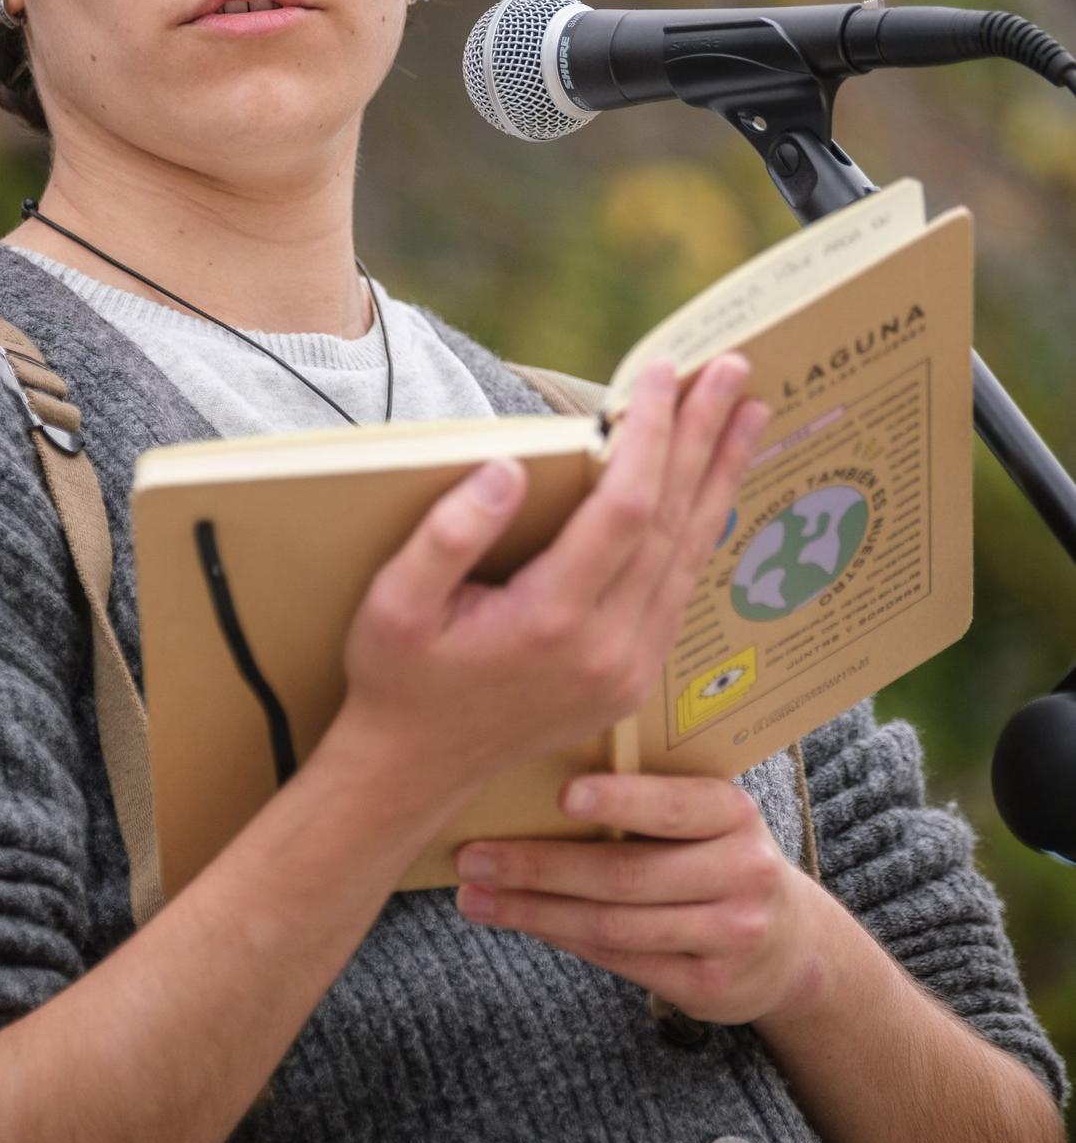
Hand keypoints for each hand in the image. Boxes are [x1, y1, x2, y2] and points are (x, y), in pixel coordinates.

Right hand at [339, 353, 771, 800]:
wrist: (414, 771)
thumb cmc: (397, 677)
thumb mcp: (393, 602)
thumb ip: (448, 534)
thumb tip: (507, 469)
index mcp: (552, 620)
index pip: (624, 507)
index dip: (650, 435)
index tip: (662, 373)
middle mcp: (607, 647)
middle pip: (673, 522)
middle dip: (703, 438)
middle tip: (733, 370)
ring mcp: (629, 669)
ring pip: (689, 554)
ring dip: (719, 478)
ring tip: (748, 414)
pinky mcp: (633, 679)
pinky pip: (679, 588)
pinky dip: (701, 527)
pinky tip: (714, 488)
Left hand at [453, 771, 826, 1026]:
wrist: (789, 942)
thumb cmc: (716, 856)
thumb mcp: (706, 818)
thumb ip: (648, 803)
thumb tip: (533, 788)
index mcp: (733, 813)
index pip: (673, 806)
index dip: (620, 802)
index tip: (561, 796)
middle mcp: (741, 872)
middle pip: (625, 873)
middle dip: (540, 865)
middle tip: (473, 857)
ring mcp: (730, 935)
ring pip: (613, 924)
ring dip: (535, 911)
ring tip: (476, 897)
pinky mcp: (710, 985)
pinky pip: (621, 960)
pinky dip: (564, 938)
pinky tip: (523, 922)